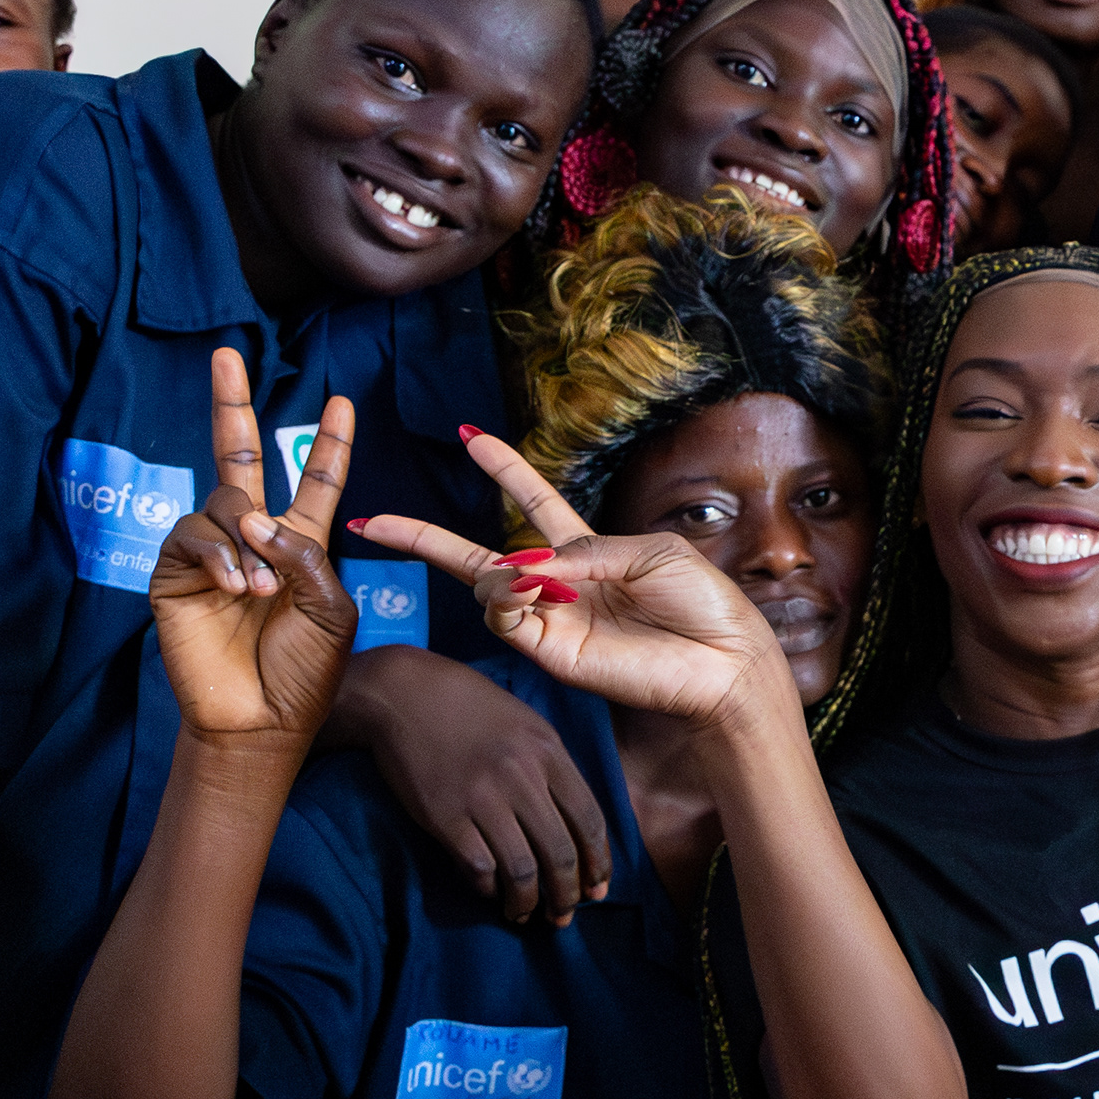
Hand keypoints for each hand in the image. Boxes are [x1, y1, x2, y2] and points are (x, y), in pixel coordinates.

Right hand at [147, 350, 354, 747]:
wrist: (260, 721)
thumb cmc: (304, 672)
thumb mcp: (331, 609)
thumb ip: (306, 555)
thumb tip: (256, 518)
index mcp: (301, 544)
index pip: (313, 481)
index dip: (327, 444)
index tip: (341, 402)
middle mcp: (253, 537)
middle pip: (239, 457)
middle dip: (232, 405)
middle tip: (226, 355)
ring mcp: (212, 552)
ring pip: (223, 502)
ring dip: (247, 540)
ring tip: (260, 592)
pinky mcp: (174, 572)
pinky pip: (193, 535)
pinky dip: (219, 556)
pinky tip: (234, 588)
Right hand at [327, 645, 614, 923]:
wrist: (404, 692)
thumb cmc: (468, 706)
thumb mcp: (526, 722)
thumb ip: (554, 767)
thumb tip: (575, 824)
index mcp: (549, 752)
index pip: (590, 820)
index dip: (599, 863)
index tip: (598, 889)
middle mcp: (522, 777)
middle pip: (561, 853)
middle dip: (568, 895)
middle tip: (564, 915)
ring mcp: (482, 797)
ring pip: (522, 869)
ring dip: (528, 902)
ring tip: (526, 913)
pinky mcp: (444, 815)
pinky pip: (478, 867)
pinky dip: (488, 888)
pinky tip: (490, 892)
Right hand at [353, 430, 791, 739]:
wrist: (725, 661)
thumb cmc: (702, 602)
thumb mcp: (651, 552)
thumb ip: (587, 550)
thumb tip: (529, 562)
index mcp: (589, 552)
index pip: (533, 504)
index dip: (505, 470)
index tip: (473, 438)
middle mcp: (559, 584)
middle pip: (478, 555)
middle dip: (424, 536)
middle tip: (373, 520)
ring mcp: (550, 619)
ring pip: (486, 587)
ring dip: (497, 570)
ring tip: (533, 576)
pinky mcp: (551, 652)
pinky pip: (504, 618)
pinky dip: (505, 596)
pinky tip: (529, 588)